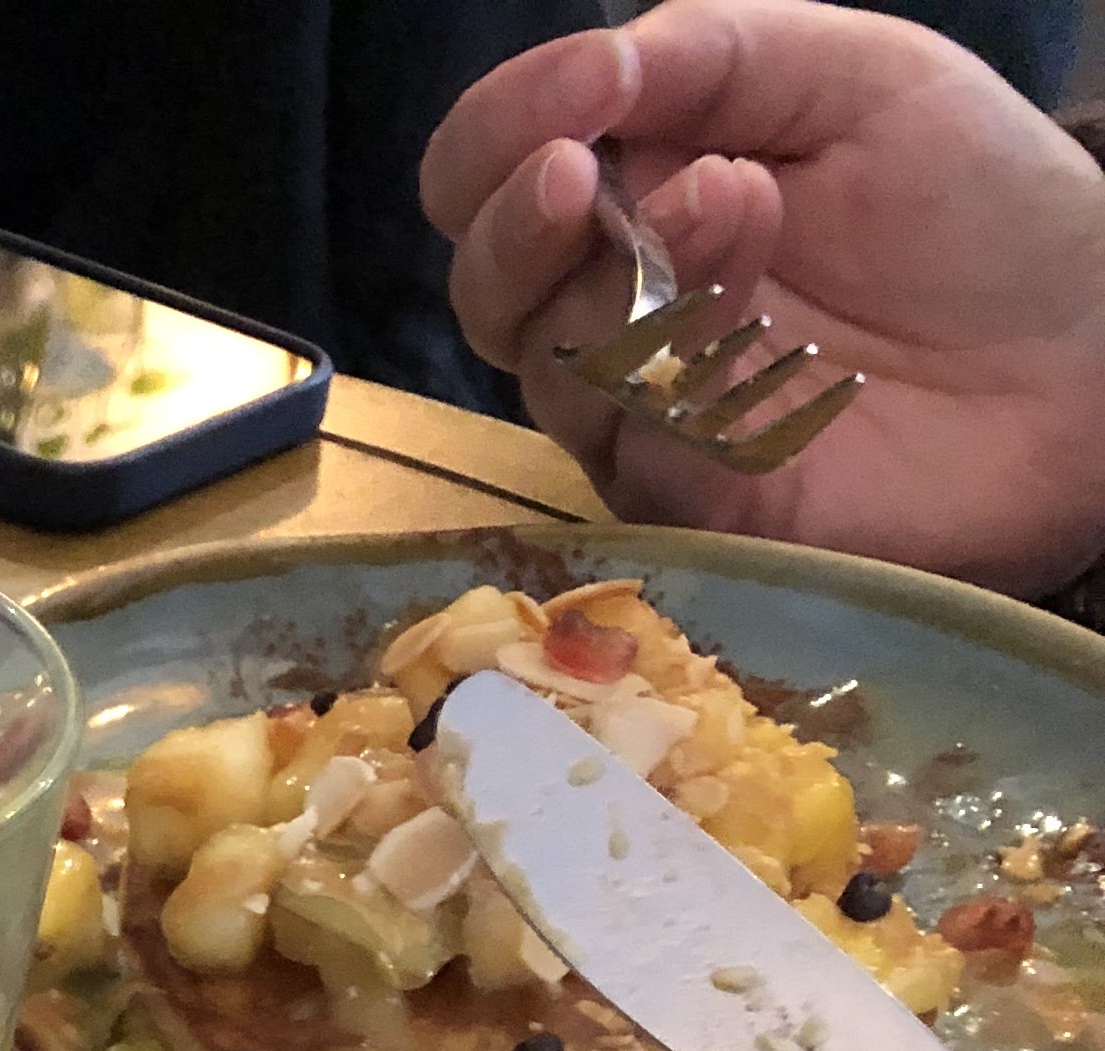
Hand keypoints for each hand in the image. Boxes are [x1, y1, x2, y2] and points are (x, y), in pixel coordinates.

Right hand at [421, 0, 1104, 592]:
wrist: (1089, 345)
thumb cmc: (979, 204)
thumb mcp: (850, 76)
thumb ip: (713, 55)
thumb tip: (585, 79)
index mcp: (638, 193)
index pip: (488, 182)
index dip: (493, 145)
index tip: (566, 110)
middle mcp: (624, 313)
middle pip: (489, 296)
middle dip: (518, 231)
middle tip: (581, 173)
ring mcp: (656, 424)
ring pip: (557, 374)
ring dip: (625, 281)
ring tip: (739, 202)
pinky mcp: (707, 513)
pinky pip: (644, 454)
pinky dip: (686, 378)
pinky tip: (766, 324)